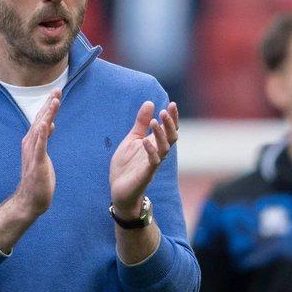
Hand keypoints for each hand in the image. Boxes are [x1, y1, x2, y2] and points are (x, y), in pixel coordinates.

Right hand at [13, 88, 60, 215]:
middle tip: (57, 90)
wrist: (30, 200)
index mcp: (33, 142)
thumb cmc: (37, 178)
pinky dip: (43, 135)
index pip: (41, 120)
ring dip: (47, 115)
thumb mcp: (43, 154)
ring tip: (54, 101)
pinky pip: (40, 147)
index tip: (56, 93)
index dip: (48, 106)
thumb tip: (50, 124)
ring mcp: (33, 153)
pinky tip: (47, 125)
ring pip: (40, 130)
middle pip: (40, 120)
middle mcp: (30, 144)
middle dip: (49, 105)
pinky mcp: (37, 163)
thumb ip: (45, 139)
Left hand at [110, 101, 178, 215]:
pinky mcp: (146, 174)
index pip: (169, 129)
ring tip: (154, 121)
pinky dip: (150, 151)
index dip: (172, 117)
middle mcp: (157, 153)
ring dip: (161, 135)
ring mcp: (152, 164)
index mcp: (154, 144)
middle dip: (170, 124)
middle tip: (165, 111)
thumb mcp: (132, 139)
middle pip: (172, 137)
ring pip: (165, 148)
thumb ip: (141, 123)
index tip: (172, 104)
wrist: (119, 189)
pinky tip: (144, 141)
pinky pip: (153, 162)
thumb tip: (150, 102)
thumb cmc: (126, 165)